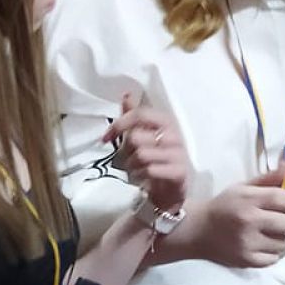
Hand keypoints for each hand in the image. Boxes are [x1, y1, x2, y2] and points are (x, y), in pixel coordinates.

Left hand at [106, 91, 190, 213]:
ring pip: (140, 155)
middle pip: (135, 137)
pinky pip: (149, 170)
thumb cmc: (158, 159)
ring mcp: (178, 154)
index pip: (139, 115)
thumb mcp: (147, 135)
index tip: (105, 138)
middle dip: (125, 151)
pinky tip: (143, 178)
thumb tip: (126, 94)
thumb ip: (136, 116)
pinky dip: (140, 176)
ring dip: (131, 166)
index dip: (119, 124)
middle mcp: (174, 136)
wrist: (173, 190)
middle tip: (128, 159)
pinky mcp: (179, 172)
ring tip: (136, 170)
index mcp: (166, 122)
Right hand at [196, 173, 284, 267]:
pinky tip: (264, 245)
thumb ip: (268, 179)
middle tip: (283, 220)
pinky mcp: (246, 260)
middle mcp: (249, 221)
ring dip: (282, 238)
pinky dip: (273, 252)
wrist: (197, 230)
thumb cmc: (224, 206)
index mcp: (249, 199)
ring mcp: (248, 243)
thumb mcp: (243, 187)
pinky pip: (274, 258)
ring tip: (271, 233)